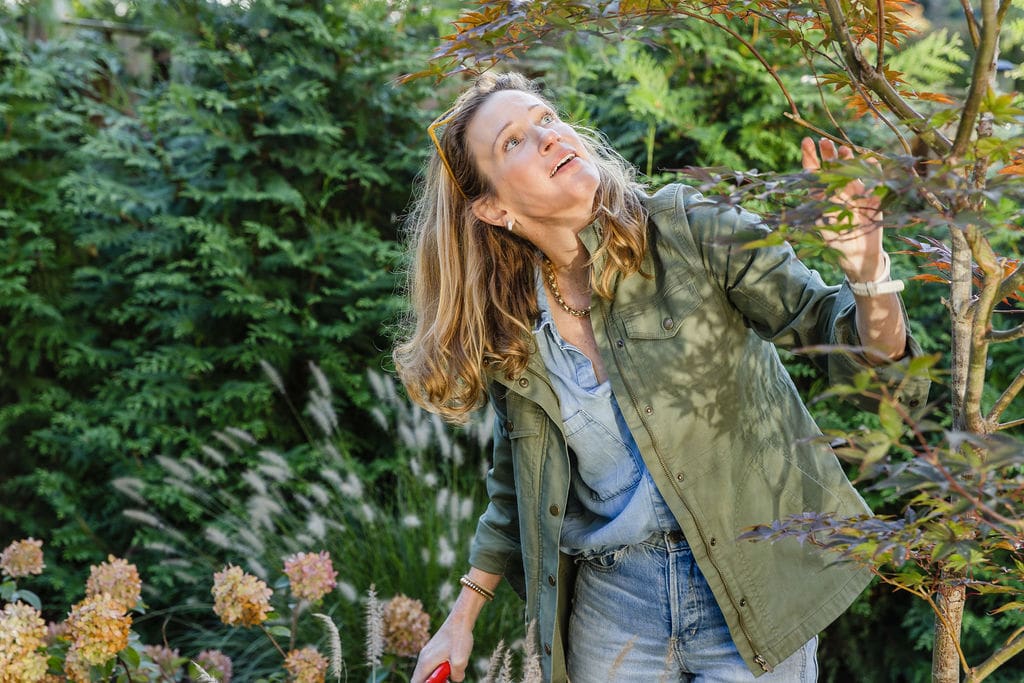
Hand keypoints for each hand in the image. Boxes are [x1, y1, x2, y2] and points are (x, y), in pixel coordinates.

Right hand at [411, 611, 474, 682]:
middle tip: (447, 679)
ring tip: (453, 668)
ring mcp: (428, 653)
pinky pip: (435, 664)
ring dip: (440, 675)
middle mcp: (424, 658)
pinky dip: (442, 667)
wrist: (461, 619)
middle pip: (422, 678)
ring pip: (430, 671)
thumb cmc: (459, 638)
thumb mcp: (460, 661)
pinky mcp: (435, 650)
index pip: (416, 682)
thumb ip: (456, 676)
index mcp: (425, 663)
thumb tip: (455, 679)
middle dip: (434, 681)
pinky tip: (454, 661)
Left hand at [801, 137, 885, 281]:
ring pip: (852, 172)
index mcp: (823, 199)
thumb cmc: (838, 247)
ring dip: (848, 161)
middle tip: (824, 141)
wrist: (860, 260)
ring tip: (843, 149)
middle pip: (832, 169)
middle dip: (828, 155)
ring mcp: (857, 196)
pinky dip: (874, 172)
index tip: (806, 141)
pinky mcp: (873, 202)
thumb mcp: (823, 232)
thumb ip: (817, 217)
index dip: (810, 158)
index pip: (814, 174)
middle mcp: (839, 193)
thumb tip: (800, 206)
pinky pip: (874, 183)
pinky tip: (871, 161)